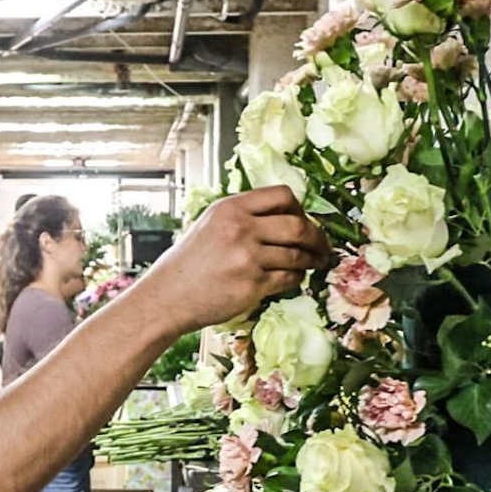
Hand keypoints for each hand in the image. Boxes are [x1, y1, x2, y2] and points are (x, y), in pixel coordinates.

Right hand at [136, 186, 329, 333]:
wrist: (168, 296)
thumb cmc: (188, 263)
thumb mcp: (211, 224)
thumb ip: (243, 216)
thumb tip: (284, 216)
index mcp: (231, 208)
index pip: (282, 195)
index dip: (300, 208)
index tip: (303, 220)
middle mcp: (240, 229)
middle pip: (298, 225)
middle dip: (317, 237)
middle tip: (322, 246)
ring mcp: (247, 258)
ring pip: (297, 255)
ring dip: (310, 260)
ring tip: (313, 263)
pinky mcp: (252, 285)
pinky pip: (289, 278)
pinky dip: (296, 278)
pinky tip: (294, 278)